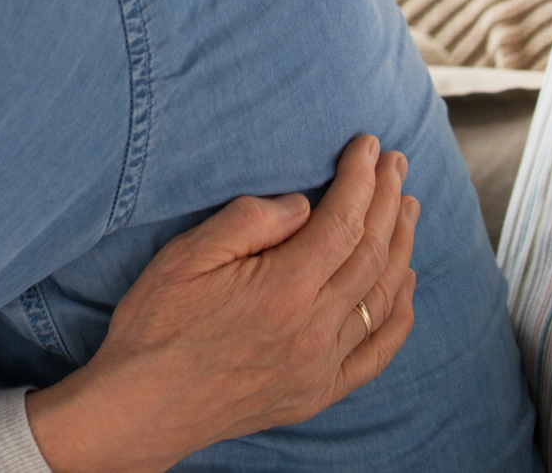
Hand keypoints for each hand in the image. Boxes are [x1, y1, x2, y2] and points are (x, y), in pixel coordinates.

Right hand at [26, 135, 416, 472]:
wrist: (143, 406)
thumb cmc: (156, 324)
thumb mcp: (187, 256)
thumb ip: (249, 222)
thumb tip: (303, 205)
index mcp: (283, 289)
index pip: (342, 222)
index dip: (361, 180)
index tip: (368, 146)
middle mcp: (313, 329)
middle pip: (371, 254)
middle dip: (388, 201)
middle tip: (396, 163)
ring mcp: (320, 366)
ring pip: (381, 298)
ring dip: (401, 247)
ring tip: (408, 208)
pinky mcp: (317, 392)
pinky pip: (376, 353)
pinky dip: (398, 315)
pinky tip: (405, 287)